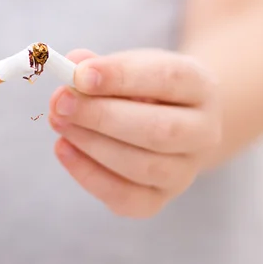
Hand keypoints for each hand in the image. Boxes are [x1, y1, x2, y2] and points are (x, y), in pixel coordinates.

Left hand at [49, 49, 221, 217]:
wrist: (176, 122)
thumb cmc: (146, 88)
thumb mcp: (131, 65)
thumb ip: (100, 65)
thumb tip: (72, 68)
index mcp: (201, 86)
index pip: (168, 79)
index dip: (121, 77)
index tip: (80, 74)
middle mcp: (204, 133)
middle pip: (159, 131)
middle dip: (102, 116)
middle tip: (61, 102)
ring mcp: (186, 171)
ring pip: (143, 167)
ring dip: (91, 144)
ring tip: (58, 120)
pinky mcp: (159, 199)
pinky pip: (127, 199)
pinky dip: (90, 175)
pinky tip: (64, 148)